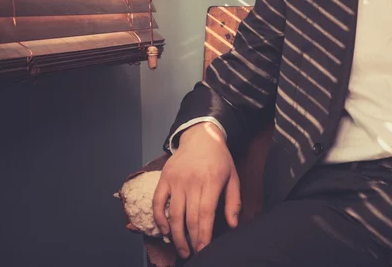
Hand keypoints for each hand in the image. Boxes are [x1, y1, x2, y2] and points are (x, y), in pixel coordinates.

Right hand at [152, 122, 240, 257]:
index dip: (204, 234)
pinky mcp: (164, 178)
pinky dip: (160, 219)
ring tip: (182, 249)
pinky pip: (158, 202)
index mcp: (211, 181)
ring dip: (176, 235)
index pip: (205, 213)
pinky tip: (166, 231)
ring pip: (174, 214)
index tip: (204, 248)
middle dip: (191, 239)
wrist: (201, 136)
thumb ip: (234, 201)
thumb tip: (233, 224)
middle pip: (190, 217)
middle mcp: (192, 181)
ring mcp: (176, 180)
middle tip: (193, 254)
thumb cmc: (220, 159)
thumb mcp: (233, 176)